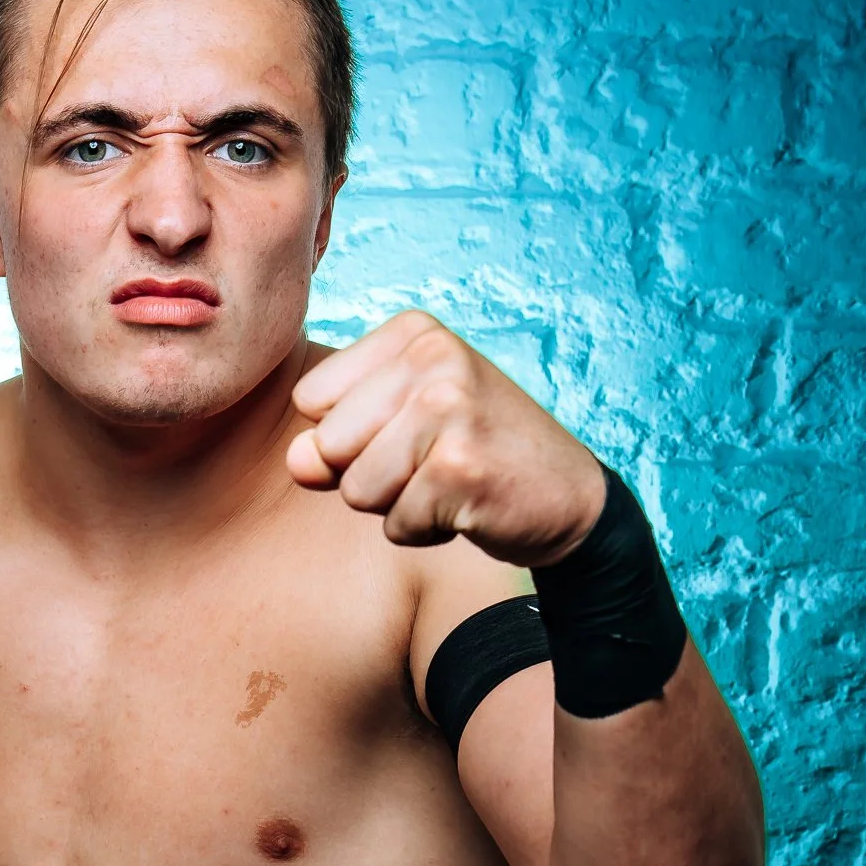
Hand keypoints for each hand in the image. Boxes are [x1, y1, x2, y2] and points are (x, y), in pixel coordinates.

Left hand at [285, 310, 605, 563]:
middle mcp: (432, 357)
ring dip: (397, 506)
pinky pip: (396, 525)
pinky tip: (467, 505)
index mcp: (412, 333)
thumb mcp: (398, 428)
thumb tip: (299, 461)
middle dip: (369, 475)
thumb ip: (334, 439)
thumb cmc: (472, 455)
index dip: (348, 436)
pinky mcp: (461, 467)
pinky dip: (425, 532)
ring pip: (357, 490)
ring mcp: (449, 408)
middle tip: (432, 463)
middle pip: (330, 446)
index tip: (407, 432)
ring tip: (447, 483)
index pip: (311, 400)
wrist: (566, 496)